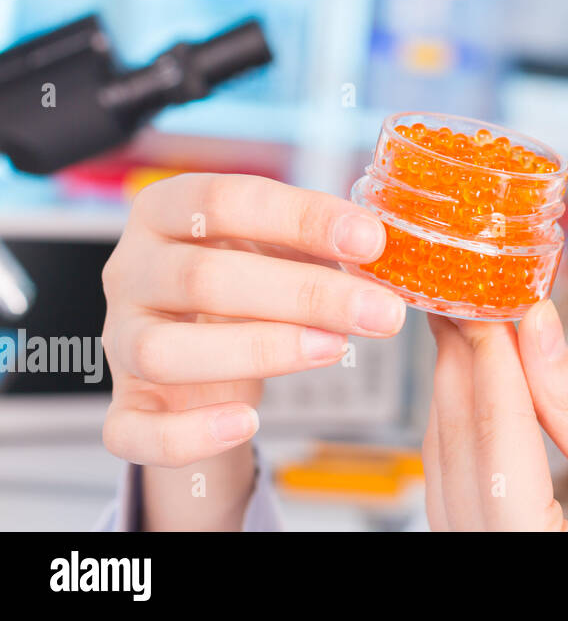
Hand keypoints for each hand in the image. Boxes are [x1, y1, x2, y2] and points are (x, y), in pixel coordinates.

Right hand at [101, 173, 405, 468]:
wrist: (202, 342)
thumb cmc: (248, 278)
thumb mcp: (280, 245)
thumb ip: (319, 241)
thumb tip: (377, 248)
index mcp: (166, 210)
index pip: (224, 200)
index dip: (301, 218)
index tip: (370, 241)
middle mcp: (131, 269)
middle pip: (203, 277)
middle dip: (305, 295)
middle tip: (380, 312)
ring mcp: (119, 339)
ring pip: (163, 351)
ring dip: (258, 351)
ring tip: (334, 349)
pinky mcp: (124, 406)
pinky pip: (133, 431)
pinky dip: (190, 434)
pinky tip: (247, 423)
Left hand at [423, 300, 567, 530]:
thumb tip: (542, 328)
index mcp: (527, 545)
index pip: (498, 430)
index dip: (493, 354)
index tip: (493, 296)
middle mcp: (484, 552)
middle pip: (459, 439)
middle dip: (464, 356)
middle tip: (469, 290)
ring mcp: (471, 552)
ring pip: (444, 456)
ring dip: (456, 384)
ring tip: (470, 321)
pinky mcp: (476, 544)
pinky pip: (451, 478)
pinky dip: (461, 422)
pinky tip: (474, 380)